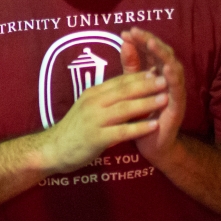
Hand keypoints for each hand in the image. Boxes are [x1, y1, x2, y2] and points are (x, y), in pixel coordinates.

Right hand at [39, 68, 166, 172]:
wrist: (54, 149)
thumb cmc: (75, 129)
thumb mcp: (88, 107)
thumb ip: (106, 98)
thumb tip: (127, 88)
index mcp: (93, 94)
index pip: (119, 81)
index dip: (139, 76)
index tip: (158, 71)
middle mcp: (93, 103)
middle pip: (124, 91)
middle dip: (146, 85)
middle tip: (166, 80)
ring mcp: (94, 120)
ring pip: (124, 109)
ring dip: (147, 103)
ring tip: (165, 99)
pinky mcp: (96, 138)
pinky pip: (122, 131)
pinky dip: (139, 128)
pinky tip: (154, 126)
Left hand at [120, 27, 185, 161]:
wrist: (151, 144)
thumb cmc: (142, 115)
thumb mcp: (133, 87)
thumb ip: (131, 66)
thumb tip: (124, 42)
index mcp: (157, 74)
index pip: (150, 51)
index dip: (140, 40)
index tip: (125, 32)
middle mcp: (168, 80)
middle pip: (162, 55)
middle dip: (150, 42)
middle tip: (136, 32)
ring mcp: (175, 92)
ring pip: (172, 68)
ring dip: (162, 55)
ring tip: (152, 43)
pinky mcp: (178, 105)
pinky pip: (177, 89)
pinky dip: (172, 77)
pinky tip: (165, 68)